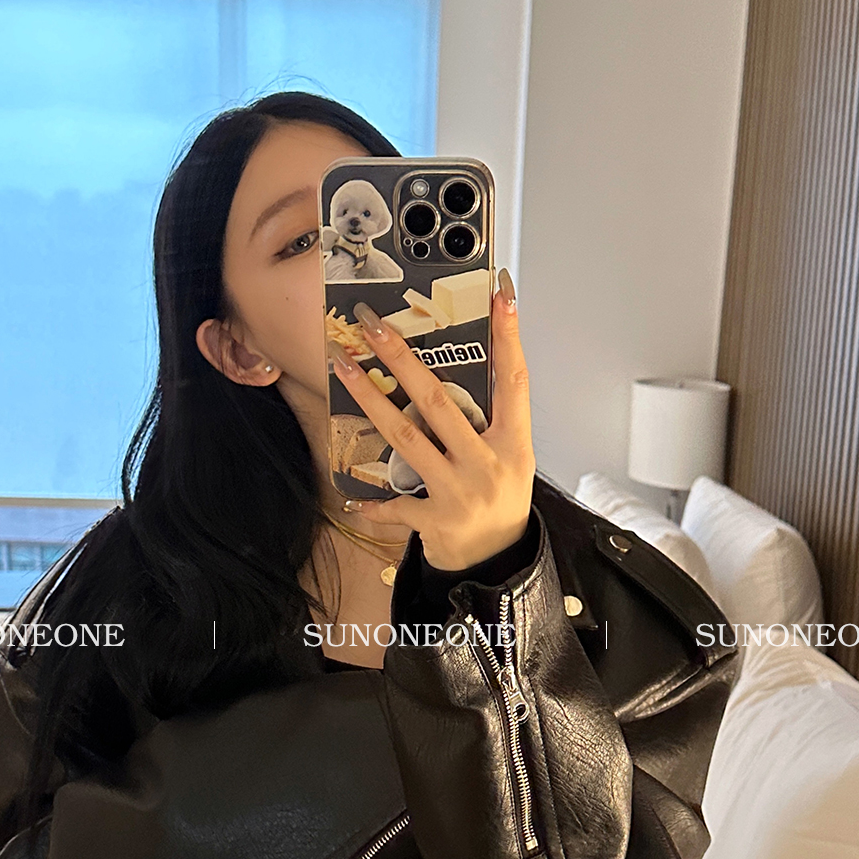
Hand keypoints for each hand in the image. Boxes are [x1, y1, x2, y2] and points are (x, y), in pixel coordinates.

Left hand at [329, 269, 534, 572]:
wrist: (497, 562)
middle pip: (439, 403)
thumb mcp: (510, 458)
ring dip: (371, 401)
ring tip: (344, 368)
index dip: (509, 339)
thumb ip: (488, 421)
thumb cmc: (500, 501)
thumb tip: (450, 370)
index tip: (501, 295)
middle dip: (403, 360)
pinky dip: (374, 503)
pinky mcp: (434, 521)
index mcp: (514, 445)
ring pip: (407, 437)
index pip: (514, 382)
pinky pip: (396, 504)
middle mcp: (487, 465)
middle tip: (374, 325)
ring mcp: (459, 493)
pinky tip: (352, 497)